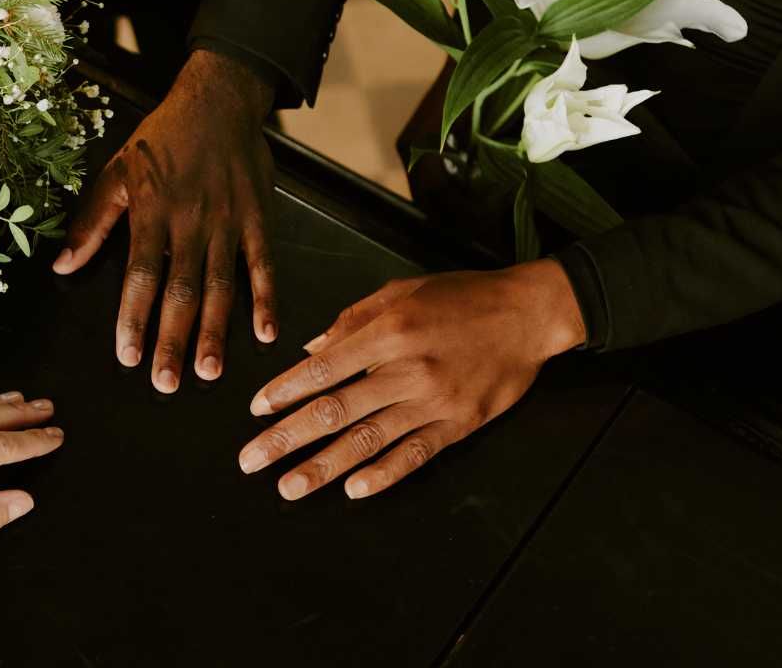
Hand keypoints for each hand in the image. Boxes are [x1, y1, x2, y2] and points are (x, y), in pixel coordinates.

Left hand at [53, 49, 276, 391]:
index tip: (128, 355)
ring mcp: (229, 222)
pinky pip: (263, 264)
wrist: (218, 99)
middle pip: (181, 290)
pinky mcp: (259, 218)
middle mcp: (191, 222)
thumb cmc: (162, 139)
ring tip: (209, 371)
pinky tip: (265, 333)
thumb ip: (92, 223)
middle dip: (173, 339)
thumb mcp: (117, 173)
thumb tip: (62, 266)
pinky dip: (266, 298)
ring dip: (215, 330)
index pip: (140, 274)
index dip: (134, 317)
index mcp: (152, 212)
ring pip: (221, 285)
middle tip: (167, 382)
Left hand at [238, 260, 584, 499]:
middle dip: (287, 438)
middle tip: (251, 460)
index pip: (323, 369)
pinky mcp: (460, 424)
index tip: (256, 409)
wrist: (530, 314)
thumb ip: (353, 319)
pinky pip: (416, 454)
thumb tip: (311, 350)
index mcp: (388, 331)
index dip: (285, 391)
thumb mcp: (402, 290)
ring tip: (289, 487)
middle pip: (335, 411)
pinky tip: (355, 490)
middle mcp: (406, 369)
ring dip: (324, 467)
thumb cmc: (462, 297)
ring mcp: (434, 401)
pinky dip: (384, 474)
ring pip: (368, 440)